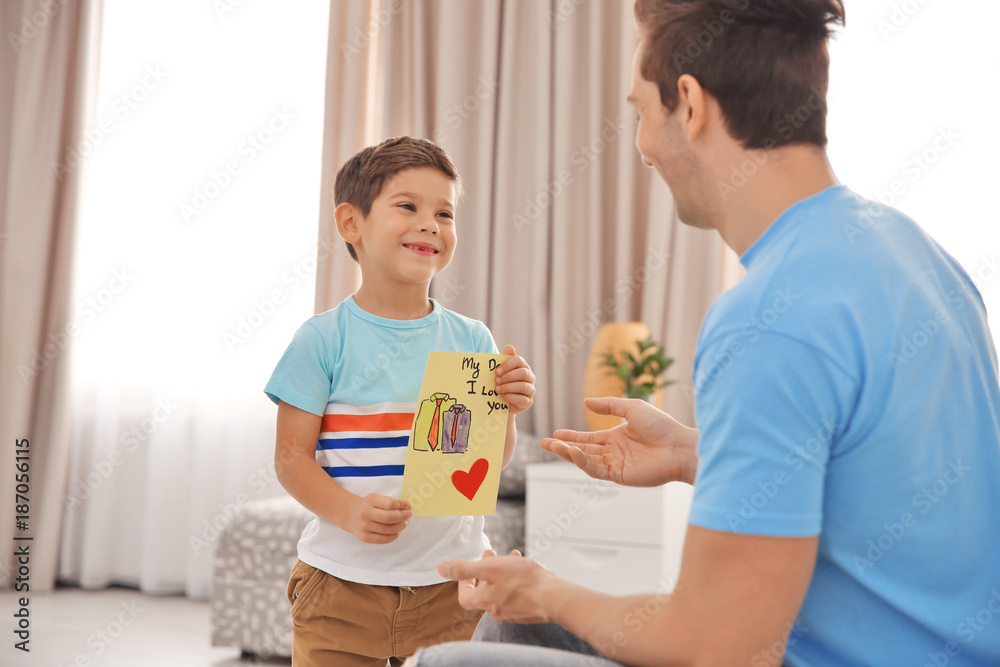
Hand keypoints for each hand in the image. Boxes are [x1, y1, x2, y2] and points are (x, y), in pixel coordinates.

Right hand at [348, 493, 410, 543]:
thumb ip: (391, 502)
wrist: (350, 514)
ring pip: (388, 530)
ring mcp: (364, 526)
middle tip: (409, 515)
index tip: (408, 506)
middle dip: (402, 517)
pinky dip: (394, 536)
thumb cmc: (369, 506)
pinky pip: (383, 539)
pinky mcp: (364, 537)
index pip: (390, 504)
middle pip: (389, 518)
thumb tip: (407, 508)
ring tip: (404, 523)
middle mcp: (366, 513)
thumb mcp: (377, 498)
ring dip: (400, 527)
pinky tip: (397, 532)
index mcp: (370, 500)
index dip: (402, 506)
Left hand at [440, 549, 553, 623]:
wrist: (553, 598)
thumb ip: (465, 569)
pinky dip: (516, 579)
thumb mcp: (490, 568)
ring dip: (502, 572)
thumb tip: (441, 568)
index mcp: (485, 601)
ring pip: (502, 590)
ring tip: (509, 556)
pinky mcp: (528, 610)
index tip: (468, 572)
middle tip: (490, 555)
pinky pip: (516, 594)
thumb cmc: (523, 582)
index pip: (465, 598)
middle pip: (485, 592)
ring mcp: (513, 612)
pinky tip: (524, 565)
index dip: (463, 583)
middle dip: (485, 572)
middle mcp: (497, 610)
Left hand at [494, 345, 534, 414]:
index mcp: (523, 366)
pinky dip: (511, 397)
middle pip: (523, 373)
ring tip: (497, 389)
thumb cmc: (502, 384)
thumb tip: (509, 346)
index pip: (519, 360)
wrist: (502, 403)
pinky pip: (522, 399)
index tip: (496, 371)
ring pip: (523, 386)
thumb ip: (505, 360)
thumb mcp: (501, 372)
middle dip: (508, 376)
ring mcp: (531, 390)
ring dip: (508, 387)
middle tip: (496, 380)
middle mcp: (530, 377)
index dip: (507, 364)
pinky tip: (503, 396)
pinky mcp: (528, 402)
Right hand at [542, 396, 698, 486]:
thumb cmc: (661, 426)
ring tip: (554, 445)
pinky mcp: (620, 476)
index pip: (588, 438)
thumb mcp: (632, 408)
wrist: (678, 446)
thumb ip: (609, 405)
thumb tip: (585, 402)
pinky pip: (596, 469)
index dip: (571, 436)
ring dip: (569, 453)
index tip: (555, 433)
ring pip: (586, 460)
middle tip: (545, 442)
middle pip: (583, 450)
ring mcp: (616, 465)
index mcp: (616, 437)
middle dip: (564, 446)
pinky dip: (583, 462)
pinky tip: (573, 452)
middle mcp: (614, 452)